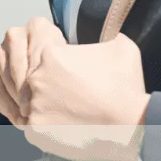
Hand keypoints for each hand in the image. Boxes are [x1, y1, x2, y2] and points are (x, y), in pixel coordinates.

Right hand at [0, 17, 66, 128]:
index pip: (34, 54)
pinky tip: (16, 116)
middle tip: (32, 111)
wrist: (49, 63)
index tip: (41, 99)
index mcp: (37, 27)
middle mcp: (14, 34)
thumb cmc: (60, 63)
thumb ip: (57, 68)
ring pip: (3, 79)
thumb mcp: (65, 60)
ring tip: (27, 118)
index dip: (37, 79)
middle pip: (16, 67)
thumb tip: (48, 92)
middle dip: (24, 93)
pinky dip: (3, 105)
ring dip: (14, 102)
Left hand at [22, 33, 149, 160]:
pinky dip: (47, 122)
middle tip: (69, 87)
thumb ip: (104, 33)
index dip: (54, 52)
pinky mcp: (36, 131)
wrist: (129, 126)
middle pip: (33, 72)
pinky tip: (67, 120)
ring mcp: (33, 106)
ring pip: (30, 98)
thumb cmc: (125, 86)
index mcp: (51, 53)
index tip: (66, 63)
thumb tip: (105, 30)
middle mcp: (36, 78)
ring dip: (45, 100)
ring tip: (69, 105)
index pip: (38, 45)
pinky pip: (33, 123)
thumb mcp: (121, 44)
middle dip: (48, 78)